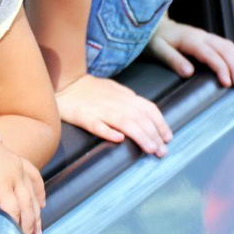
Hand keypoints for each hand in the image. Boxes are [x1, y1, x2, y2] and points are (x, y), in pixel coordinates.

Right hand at [0, 126, 46, 233]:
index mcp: (11, 156)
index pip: (32, 174)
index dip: (39, 190)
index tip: (43, 203)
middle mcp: (16, 167)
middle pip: (32, 195)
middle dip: (37, 215)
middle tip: (38, 233)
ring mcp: (12, 177)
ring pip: (26, 206)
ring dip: (28, 225)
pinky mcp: (2, 188)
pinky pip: (13, 211)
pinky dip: (16, 224)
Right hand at [55, 73, 172, 156]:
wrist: (65, 82)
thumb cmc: (91, 90)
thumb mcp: (115, 91)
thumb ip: (130, 102)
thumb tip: (147, 115)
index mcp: (124, 96)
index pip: (148, 108)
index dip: (160, 123)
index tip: (168, 138)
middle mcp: (114, 102)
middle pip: (139, 118)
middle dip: (154, 134)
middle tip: (162, 151)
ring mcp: (98, 109)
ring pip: (124, 122)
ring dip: (140, 136)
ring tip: (150, 149)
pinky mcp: (82, 116)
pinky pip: (96, 124)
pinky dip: (107, 131)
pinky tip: (118, 140)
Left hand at [150, 17, 233, 88]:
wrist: (154, 24)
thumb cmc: (154, 38)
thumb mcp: (158, 50)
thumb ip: (173, 60)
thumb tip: (189, 72)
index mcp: (191, 40)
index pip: (211, 55)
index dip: (221, 69)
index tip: (227, 83)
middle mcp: (202, 36)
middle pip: (224, 51)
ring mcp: (205, 36)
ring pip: (227, 47)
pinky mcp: (205, 37)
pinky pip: (224, 42)